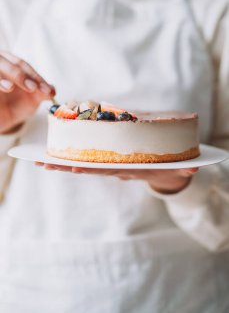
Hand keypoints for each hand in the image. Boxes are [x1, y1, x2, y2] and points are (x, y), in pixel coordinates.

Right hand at [0, 51, 55, 133]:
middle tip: (32, 88)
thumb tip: (52, 89)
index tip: (47, 90)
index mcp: (8, 62)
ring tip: (9, 87)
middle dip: (19, 74)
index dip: (35, 77)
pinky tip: (3, 89)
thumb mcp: (29, 102)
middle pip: (4, 61)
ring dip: (0, 77)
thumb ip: (40, 94)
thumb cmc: (12, 107)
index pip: (22, 65)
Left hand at [35, 162, 198, 193]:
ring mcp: (112, 163)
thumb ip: (184, 169)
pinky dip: (72, 155)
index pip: (108, 169)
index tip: (75, 168)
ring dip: (62, 162)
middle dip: (66, 166)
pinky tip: (55, 152)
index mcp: (130, 169)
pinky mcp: (111, 156)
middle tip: (44, 164)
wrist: (167, 173)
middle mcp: (117, 168)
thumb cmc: (170, 167)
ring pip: (84, 163)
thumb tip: (193, 170)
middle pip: (89, 167)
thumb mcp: (178, 168)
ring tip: (40, 161)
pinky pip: (89, 156)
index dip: (92, 168)